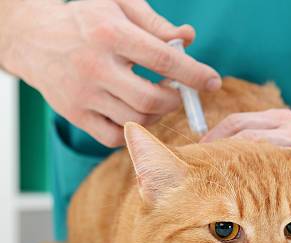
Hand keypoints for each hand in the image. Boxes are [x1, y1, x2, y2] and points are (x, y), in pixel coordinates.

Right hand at [0, 0, 220, 146]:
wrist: (33, 37)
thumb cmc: (86, 20)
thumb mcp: (119, 7)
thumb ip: (156, 23)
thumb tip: (189, 38)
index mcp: (111, 34)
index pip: (163, 59)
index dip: (193, 74)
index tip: (213, 82)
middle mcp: (95, 67)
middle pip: (151, 100)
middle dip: (175, 100)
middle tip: (178, 92)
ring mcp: (82, 95)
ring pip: (135, 121)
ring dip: (157, 115)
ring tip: (156, 99)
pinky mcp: (74, 115)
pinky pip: (114, 137)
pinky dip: (133, 130)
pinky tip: (135, 112)